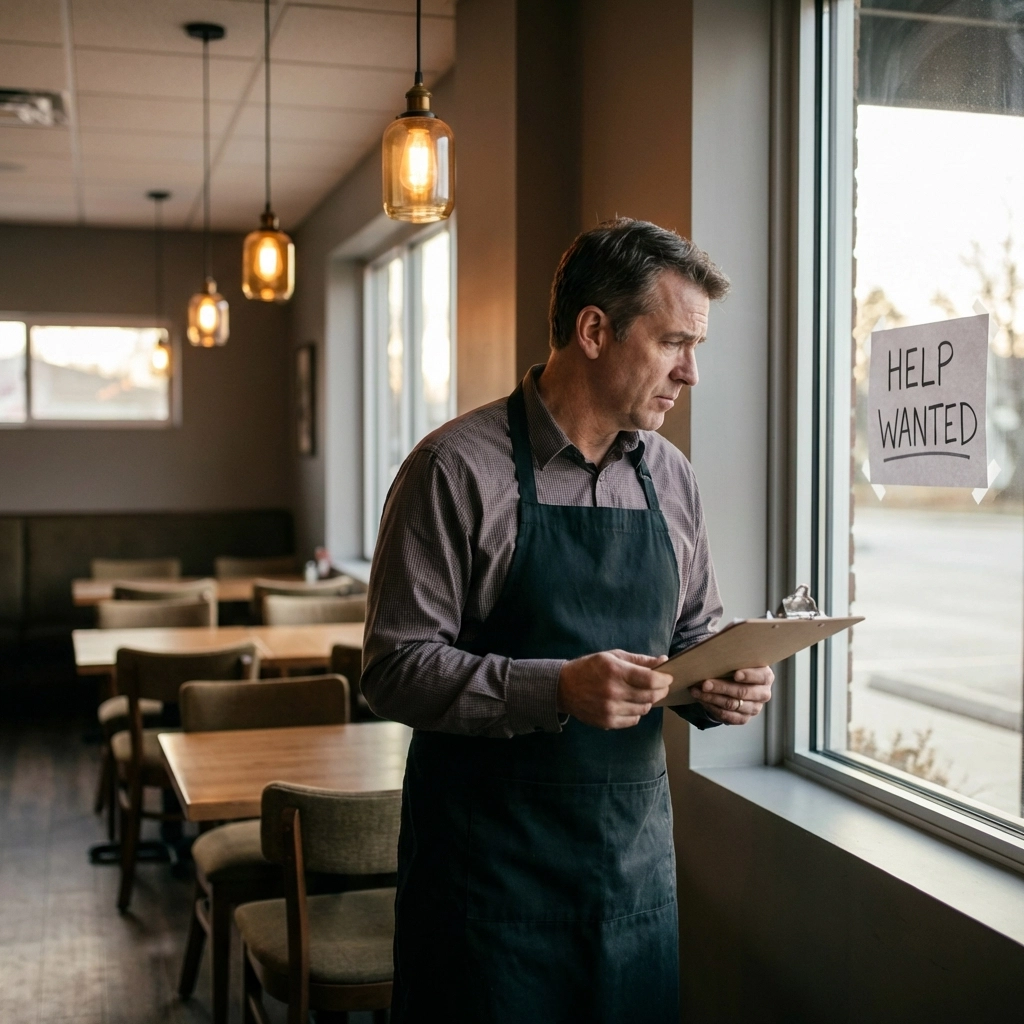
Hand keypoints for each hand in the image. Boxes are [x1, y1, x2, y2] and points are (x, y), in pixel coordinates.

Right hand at [557, 650, 671, 729]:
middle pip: (650, 696)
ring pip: (644, 709)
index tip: (669, 677)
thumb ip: (639, 660)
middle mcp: (613, 691)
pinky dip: (636, 712)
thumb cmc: (590, 668)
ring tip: (641, 693)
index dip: (664, 679)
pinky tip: (629, 703)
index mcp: (615, 671)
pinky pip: (633, 720)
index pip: (651, 679)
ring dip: (647, 701)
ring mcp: (610, 709)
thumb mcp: (613, 656)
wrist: (563, 688)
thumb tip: (663, 660)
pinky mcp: (607, 722)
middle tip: (661, 686)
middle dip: (661, 690)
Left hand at [687, 666, 773, 724]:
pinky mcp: (743, 718)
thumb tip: (714, 656)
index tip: (736, 674)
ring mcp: (754, 708)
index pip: (761, 677)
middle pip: (743, 692)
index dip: (749, 676)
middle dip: (721, 687)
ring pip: (732, 705)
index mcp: (766, 676)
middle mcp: (763, 694)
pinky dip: (711, 707)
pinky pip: (727, 716)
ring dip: (711, 698)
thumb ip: (733, 658)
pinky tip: (701, 700)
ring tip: (696, 691)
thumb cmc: (737, 667)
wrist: (736, 683)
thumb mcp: (739, 660)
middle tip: (705, 683)